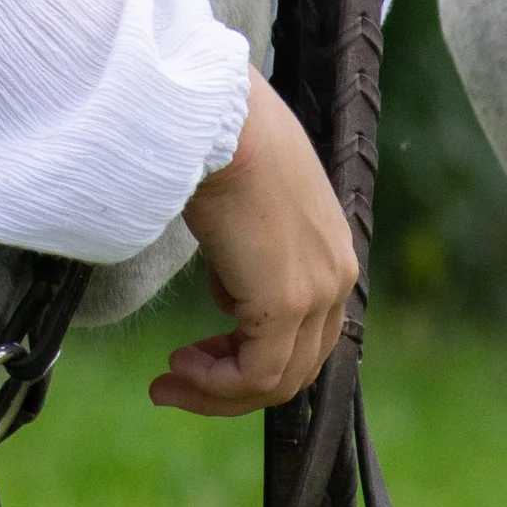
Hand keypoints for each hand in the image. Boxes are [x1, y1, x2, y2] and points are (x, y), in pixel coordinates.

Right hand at [152, 73, 357, 414]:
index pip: (303, 333)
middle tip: (175, 381)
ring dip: (217, 390)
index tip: (195, 355)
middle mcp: (336, 275)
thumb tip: (227, 289)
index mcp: (330, 250)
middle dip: (229, 384)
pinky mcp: (288, 301)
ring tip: (169, 382)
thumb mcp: (245, 205)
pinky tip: (180, 366)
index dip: (246, 356)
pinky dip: (216, 383)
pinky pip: (257, 374)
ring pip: (277, 379)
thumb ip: (247, 252)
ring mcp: (317, 290)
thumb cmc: (221, 140)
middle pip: (295, 365)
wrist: (220, 116)